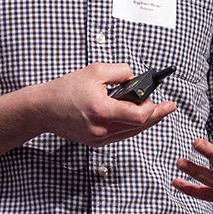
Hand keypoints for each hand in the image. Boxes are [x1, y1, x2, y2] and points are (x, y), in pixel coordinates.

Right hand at [33, 63, 176, 147]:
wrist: (43, 108)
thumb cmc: (65, 89)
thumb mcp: (95, 71)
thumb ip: (120, 72)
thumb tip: (135, 78)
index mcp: (102, 110)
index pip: (138, 116)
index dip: (152, 108)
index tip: (156, 98)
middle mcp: (101, 129)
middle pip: (139, 126)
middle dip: (156, 115)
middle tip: (169, 107)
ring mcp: (98, 138)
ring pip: (131, 133)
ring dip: (144, 121)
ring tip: (155, 110)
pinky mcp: (95, 142)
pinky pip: (120, 135)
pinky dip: (129, 125)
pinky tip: (134, 116)